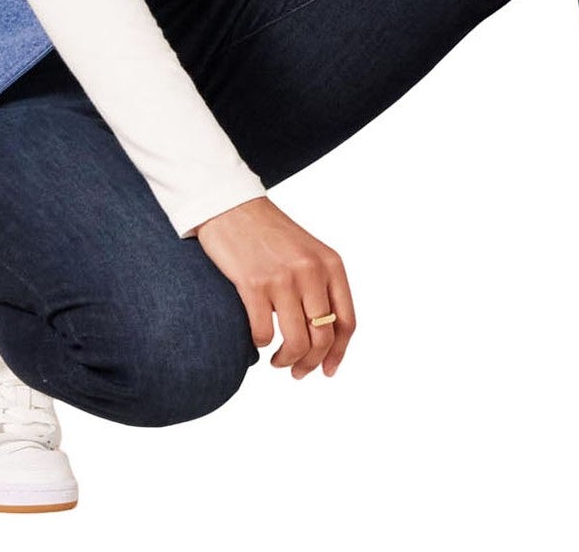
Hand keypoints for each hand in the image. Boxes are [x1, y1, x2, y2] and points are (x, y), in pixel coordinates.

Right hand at [195, 196, 355, 378]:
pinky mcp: (253, 285)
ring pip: (297, 343)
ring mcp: (282, 278)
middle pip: (323, 338)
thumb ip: (321, 286)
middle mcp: (311, 271)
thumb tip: (325, 338)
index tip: (327, 370)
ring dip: (287, 362)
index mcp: (330, 264)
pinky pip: (264, 334)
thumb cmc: (268, 233)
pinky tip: (257, 341)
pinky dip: (260, 345)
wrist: (232, 207)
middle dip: (310, 364)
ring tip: (277, 361)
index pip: (346, 322)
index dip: (339, 353)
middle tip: (297, 372)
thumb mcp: (307, 253)